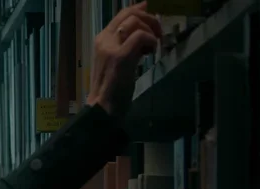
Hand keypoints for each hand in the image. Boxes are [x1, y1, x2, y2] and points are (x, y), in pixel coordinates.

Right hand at [86, 1, 161, 116]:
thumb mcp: (118, 60)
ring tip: (151, 48)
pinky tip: (149, 54)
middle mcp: (104, 39)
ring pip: (135, 22)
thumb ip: (127, 42)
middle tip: (158, 34)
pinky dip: (150, 42)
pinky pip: (141, 36)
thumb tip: (142, 27)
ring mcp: (111, 47)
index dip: (138, 9)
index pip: (121, 14)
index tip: (151, 12)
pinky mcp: (120, 56)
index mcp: (101, 39)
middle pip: (130, 14)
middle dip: (150, 20)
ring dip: (150, 32)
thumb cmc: (111, 88)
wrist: (102, 108)